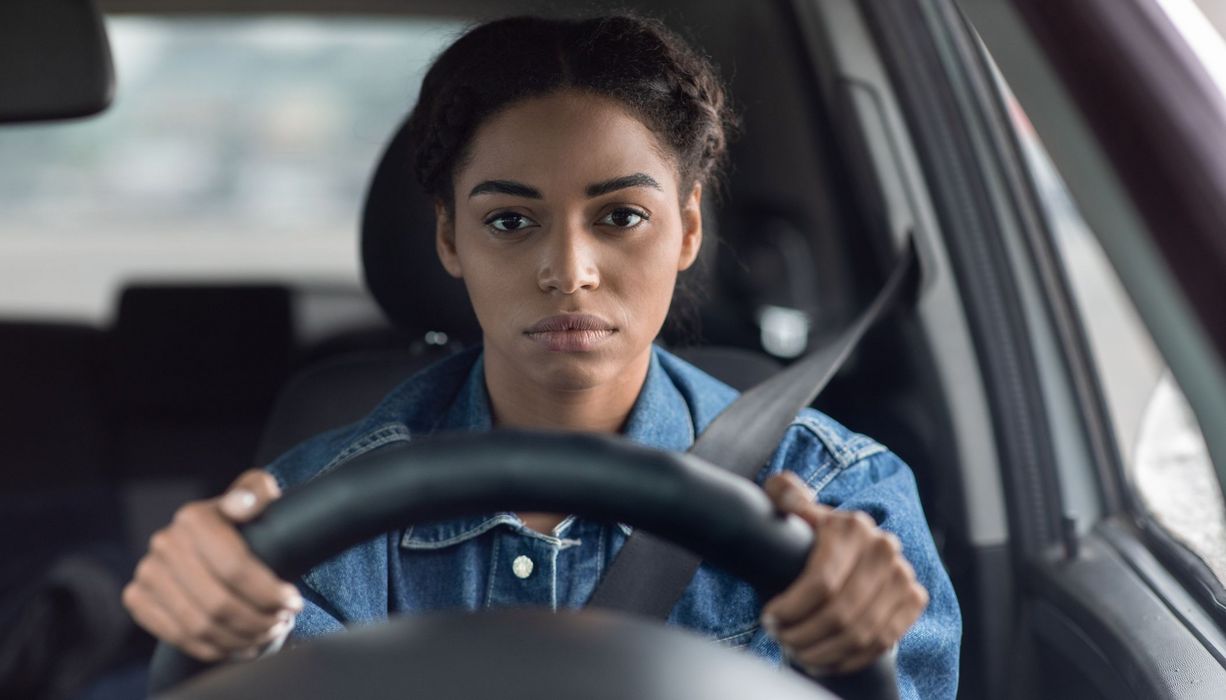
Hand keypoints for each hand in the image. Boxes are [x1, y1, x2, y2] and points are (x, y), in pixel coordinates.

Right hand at [123, 469, 302, 660]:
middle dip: (258, 621)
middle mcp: (164, 543)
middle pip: (218, 603)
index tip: (293, 602)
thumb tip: (241, 504)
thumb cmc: (244, 518)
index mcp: (193, 518)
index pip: (235, 568)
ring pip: (199, 626)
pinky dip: (213, 649)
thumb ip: (256, 491)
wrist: (210, 537)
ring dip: (240, 639)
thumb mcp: (256, 495)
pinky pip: (177, 637)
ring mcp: (147, 573)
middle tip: (282, 623)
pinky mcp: (137, 598)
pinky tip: (241, 646)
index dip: (268, 592)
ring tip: (267, 635)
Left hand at [761, 472, 927, 674]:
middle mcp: (884, 549)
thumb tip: (784, 491)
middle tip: (779, 638)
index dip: (792, 607)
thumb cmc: (811, 533)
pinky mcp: (914, 599)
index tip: (769, 617)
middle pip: (840, 612)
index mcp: (853, 526)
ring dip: (822, 650)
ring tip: (795, 651)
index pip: (822, 581)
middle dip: (803, 634)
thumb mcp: (793, 509)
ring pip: (861, 633)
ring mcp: (903, 575)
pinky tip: (821, 660)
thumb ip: (783, 494)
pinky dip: (848, 659)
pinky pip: (881, 641)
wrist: (851, 547)